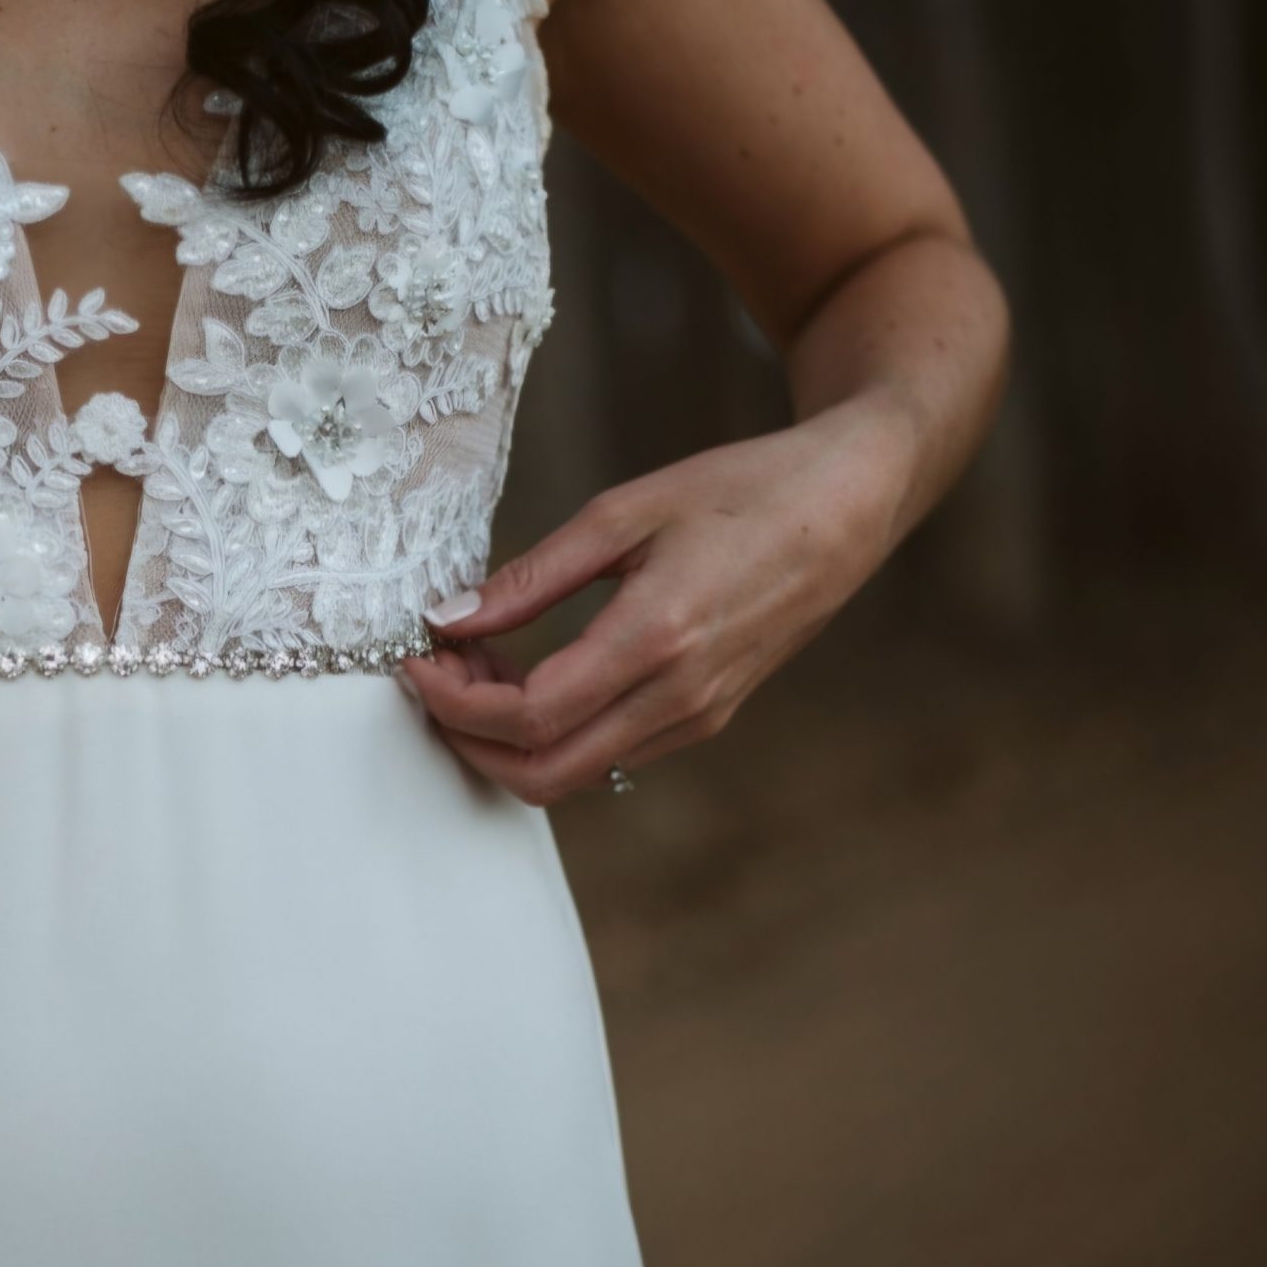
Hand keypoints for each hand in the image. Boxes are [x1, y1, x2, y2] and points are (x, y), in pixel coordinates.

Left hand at [399, 402, 911, 803]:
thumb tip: (448, 617)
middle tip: (437, 675)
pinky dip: (552, 732)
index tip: (418, 658)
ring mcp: (698, 717)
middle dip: (469, 739)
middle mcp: (681, 697)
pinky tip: (531, 670)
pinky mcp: (708, 716)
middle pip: (541, 774)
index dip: (455, 700)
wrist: (848, 504)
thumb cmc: (741, 491)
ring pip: (573, 775)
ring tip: (478, 662)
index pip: (528, 716)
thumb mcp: (625, 513)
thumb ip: (531, 576)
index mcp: (656, 639)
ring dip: (507, 739)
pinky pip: (609, 753)